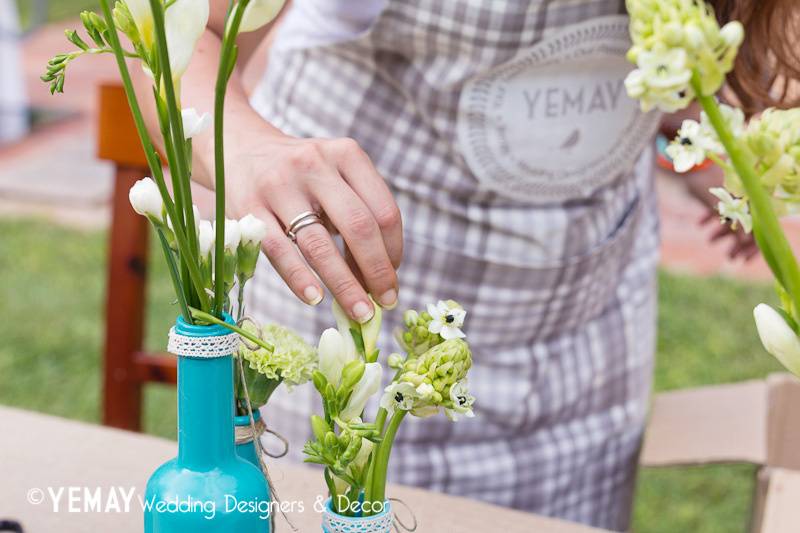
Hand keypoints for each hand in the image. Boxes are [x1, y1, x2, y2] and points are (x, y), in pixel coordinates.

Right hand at [224, 124, 401, 322]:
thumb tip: (377, 276)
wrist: (242, 150)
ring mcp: (279, 186)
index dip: (394, 249)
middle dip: (377, 271)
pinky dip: (300, 279)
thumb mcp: (335, 176)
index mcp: (345, 154)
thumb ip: (358, 214)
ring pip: (319, 245)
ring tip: (359, 312)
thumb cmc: (302, 175)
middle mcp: (315, 165)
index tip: (393, 276)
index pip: (383, 210)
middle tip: (386, 301)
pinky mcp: (249, 208)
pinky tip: (315, 299)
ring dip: (344, 285)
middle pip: (358, 227)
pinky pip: (279, 252)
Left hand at [682, 164, 758, 260]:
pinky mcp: (721, 192)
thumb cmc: (723, 177)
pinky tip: (700, 224)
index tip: (742, 261)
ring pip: (730, 218)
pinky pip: (717, 207)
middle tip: (729, 258)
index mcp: (756, 204)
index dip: (752, 248)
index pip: (759, 232)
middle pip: (746, 228)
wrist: (701, 157)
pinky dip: (709, 215)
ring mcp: (735, 197)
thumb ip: (740, 219)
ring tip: (710, 240)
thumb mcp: (731, 201)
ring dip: (721, 231)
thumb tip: (747, 241)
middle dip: (737, 244)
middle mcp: (748, 202)